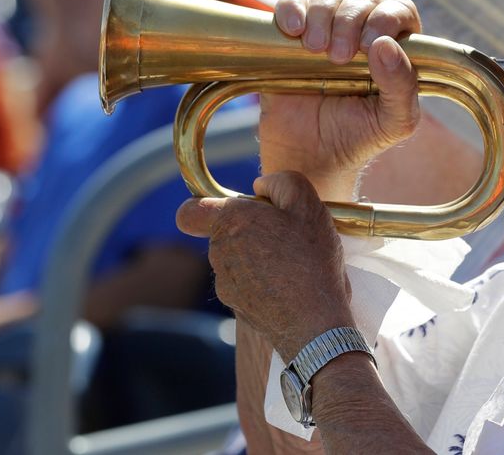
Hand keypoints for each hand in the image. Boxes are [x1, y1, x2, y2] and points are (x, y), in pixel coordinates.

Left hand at [177, 171, 353, 358]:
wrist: (314, 322)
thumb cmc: (311, 260)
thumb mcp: (308, 204)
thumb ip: (281, 181)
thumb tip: (260, 185)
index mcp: (230, 222)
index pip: (189, 212)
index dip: (205, 207)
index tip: (235, 210)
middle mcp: (219, 253)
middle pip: (223, 233)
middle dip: (248, 229)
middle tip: (284, 234)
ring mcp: (225, 283)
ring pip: (236, 259)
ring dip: (258, 256)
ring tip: (293, 262)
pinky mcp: (237, 307)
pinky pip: (245, 284)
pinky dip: (263, 282)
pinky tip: (291, 284)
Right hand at [262, 0, 422, 197]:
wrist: (311, 156)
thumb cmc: (361, 136)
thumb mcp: (395, 121)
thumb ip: (402, 86)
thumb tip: (386, 45)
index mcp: (397, 45)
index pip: (400, 9)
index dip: (386, 18)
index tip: (368, 46)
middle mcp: (365, 28)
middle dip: (350, 21)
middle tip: (336, 58)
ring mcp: (328, 25)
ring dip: (322, 12)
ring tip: (315, 48)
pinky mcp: (292, 30)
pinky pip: (291, 0)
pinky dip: (291, 7)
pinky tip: (293, 31)